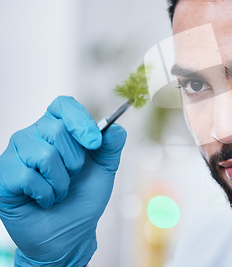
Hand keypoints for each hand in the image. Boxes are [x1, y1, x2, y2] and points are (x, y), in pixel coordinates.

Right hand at [0, 96, 126, 266]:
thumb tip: (114, 128)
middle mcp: (32, 136)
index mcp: (56, 128)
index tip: (94, 142)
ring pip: (44, 155)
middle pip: (56, 130)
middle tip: (72, 177)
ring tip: (58, 191)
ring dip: (61, 182)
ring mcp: (14, 155)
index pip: (62, 105)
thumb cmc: (83, 197)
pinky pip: (28, 177)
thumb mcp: (105, 169)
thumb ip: (111, 145)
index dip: (79, 120)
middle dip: (75, 161)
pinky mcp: (3, 177)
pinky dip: (46, 194)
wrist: (68, 233)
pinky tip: (43, 200)